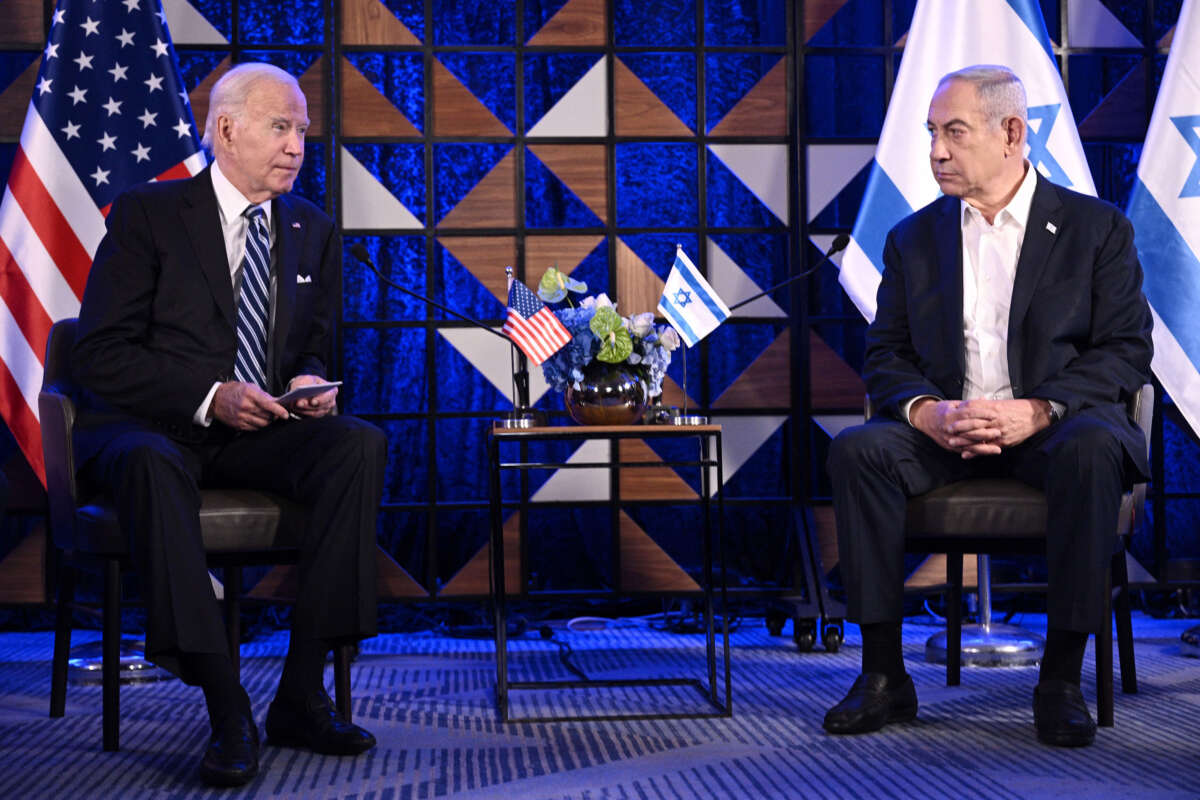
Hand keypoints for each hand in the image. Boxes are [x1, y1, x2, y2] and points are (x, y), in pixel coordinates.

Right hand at [211, 381, 289, 429]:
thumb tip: (276, 401)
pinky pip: (254, 428)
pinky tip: (259, 420)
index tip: (285, 414)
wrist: (214, 399)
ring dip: (268, 421)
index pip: (267, 404)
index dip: (278, 410)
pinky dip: (259, 425)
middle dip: (275, 415)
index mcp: (249, 394)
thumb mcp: (248, 386)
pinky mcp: (238, 425)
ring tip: (268, 416)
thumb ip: (263, 394)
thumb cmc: (233, 391)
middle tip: (278, 413)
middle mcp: (245, 406)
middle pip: (267, 415)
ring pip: (262, 424)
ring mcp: (241, 417)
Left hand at [285, 374, 337, 417]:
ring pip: (315, 412)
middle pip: (322, 406)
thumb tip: (300, 402)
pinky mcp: (319, 413)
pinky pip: (311, 415)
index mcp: (332, 389)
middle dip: (309, 405)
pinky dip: (303, 411)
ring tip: (294, 404)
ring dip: (304, 408)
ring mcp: (326, 408)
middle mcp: (331, 400)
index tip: (312, 401)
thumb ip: (303, 388)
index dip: (322, 399)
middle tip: (299, 404)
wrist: (305, 386)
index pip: (330, 395)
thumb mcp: (305, 380)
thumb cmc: (308, 382)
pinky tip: (296, 408)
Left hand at [911, 397, 1049, 458]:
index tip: (951, 414)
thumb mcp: (1000, 404)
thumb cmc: (1015, 409)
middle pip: (974, 423)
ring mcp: (999, 431)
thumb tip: (970, 403)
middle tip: (947, 430)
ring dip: (964, 440)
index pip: (974, 410)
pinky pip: (987, 447)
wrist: (1034, 416)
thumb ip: (984, 405)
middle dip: (960, 427)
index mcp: (993, 408)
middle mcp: (995, 420)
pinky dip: (976, 451)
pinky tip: (966, 454)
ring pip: (979, 437)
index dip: (962, 412)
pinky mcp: (1003, 442)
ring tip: (952, 442)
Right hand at [911, 398, 1000, 457]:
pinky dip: (978, 452)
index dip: (982, 413)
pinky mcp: (951, 446)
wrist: (926, 420)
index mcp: (950, 414)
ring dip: (984, 446)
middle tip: (998, 432)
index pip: (968, 413)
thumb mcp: (954, 404)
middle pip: (969, 429)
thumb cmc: (942, 411)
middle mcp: (949, 427)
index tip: (994, 414)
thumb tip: (984, 400)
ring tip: (997, 447)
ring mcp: (949, 438)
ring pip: (968, 443)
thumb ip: (969, 404)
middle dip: (985, 431)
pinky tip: (988, 452)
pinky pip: (966, 450)